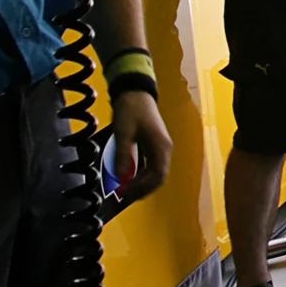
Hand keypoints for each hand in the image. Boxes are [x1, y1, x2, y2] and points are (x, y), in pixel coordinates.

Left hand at [110, 90, 170, 204]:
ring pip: (155, 173)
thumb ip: (123, 155)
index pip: (157, 176)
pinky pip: (151, 165)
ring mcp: (160, 147)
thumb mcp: (123, 132)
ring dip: (142, 183)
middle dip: (142, 189)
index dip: (143, 187)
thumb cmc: (130, 110)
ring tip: (126, 190)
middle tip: (124, 196)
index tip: (126, 193)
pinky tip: (130, 177)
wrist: (135, 90)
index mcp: (161, 148)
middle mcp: (164, 150)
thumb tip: (120, 177)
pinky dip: (142, 174)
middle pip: (158, 177)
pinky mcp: (154, 145)